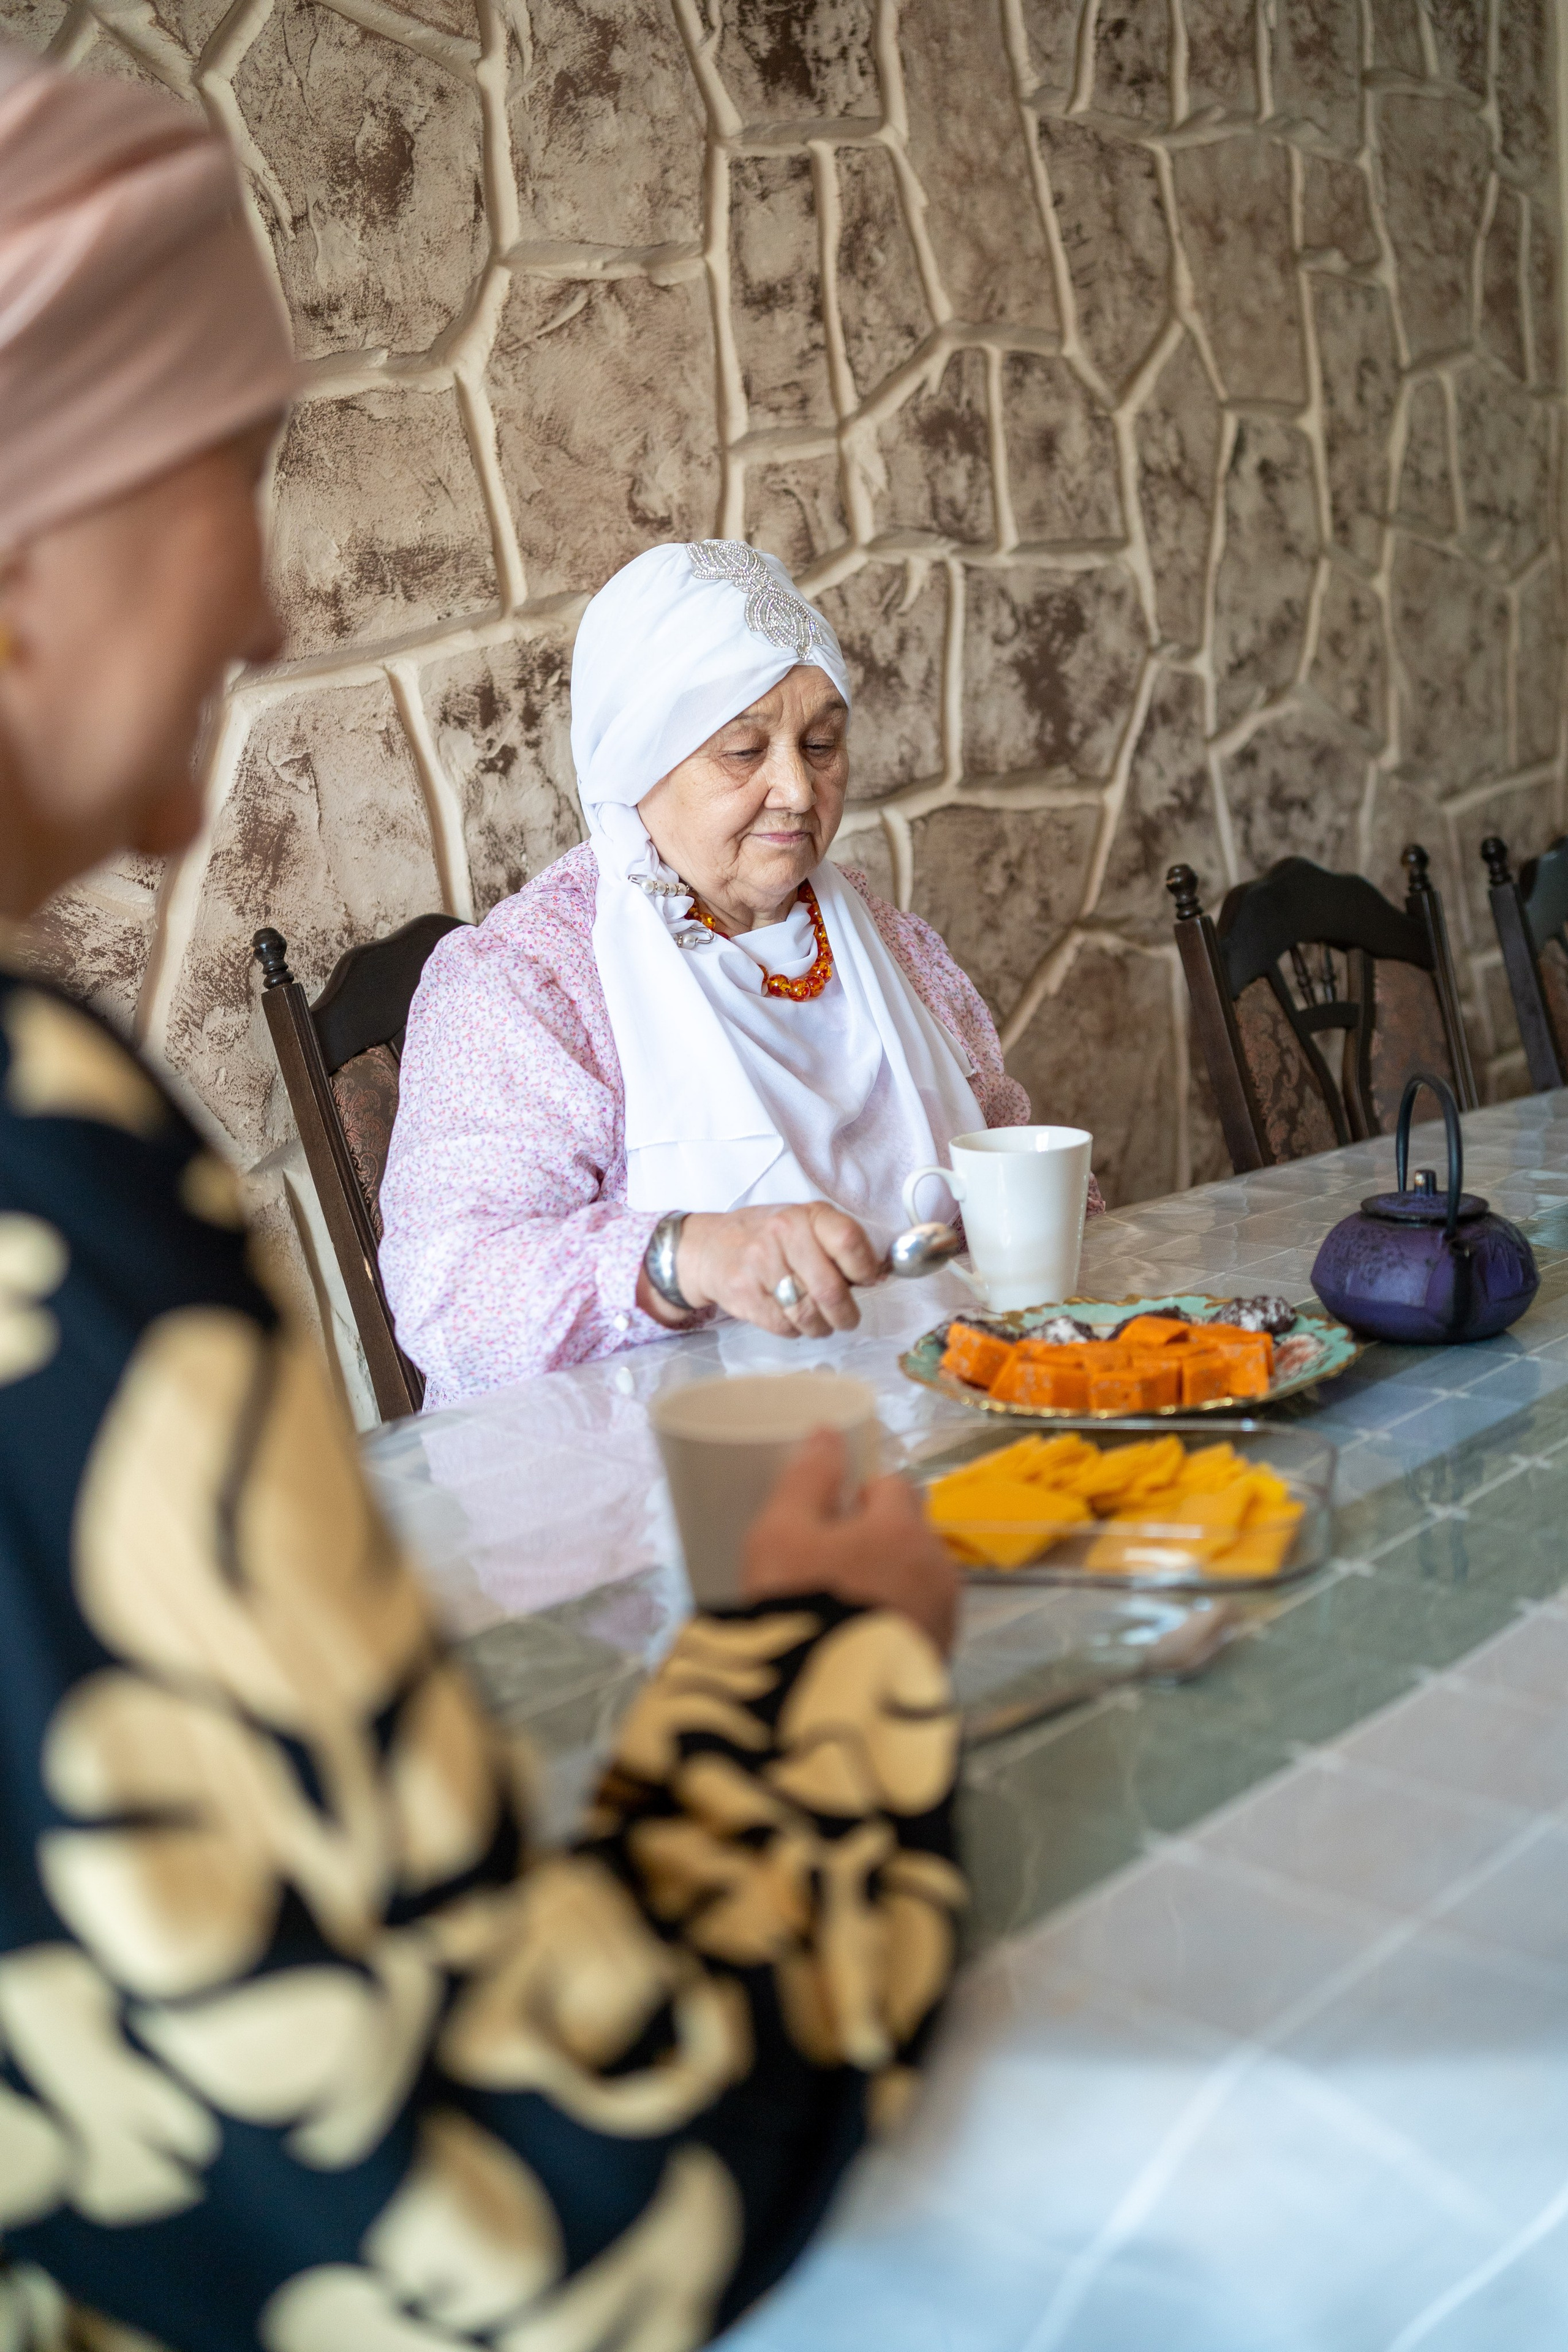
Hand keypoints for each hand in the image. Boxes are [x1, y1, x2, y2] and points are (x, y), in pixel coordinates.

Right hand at [673, 1202, 884, 1338]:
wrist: (709, 1248)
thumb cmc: (767, 1237)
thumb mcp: (803, 1223)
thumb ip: (838, 1243)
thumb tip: (879, 1275)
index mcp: (805, 1216)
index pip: (849, 1241)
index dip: (866, 1269)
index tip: (869, 1280)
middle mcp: (782, 1236)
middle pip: (831, 1291)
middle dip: (847, 1314)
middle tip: (848, 1318)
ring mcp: (760, 1267)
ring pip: (809, 1315)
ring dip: (822, 1326)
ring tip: (821, 1321)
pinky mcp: (745, 1296)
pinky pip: (785, 1326)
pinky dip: (796, 1330)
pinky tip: (792, 1317)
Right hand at [742, 1428, 959, 1654]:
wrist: (822, 1705)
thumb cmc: (797, 1608)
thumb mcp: (781, 1533)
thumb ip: (807, 1478)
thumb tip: (828, 1433)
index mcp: (901, 1527)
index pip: (894, 1485)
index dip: (863, 1493)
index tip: (833, 1514)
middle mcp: (935, 1567)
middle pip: (911, 1535)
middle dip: (880, 1541)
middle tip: (830, 1566)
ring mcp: (943, 1618)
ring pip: (919, 1580)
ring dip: (892, 1583)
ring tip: (843, 1609)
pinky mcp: (939, 1661)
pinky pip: (919, 1624)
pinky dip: (896, 1624)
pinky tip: (860, 1643)